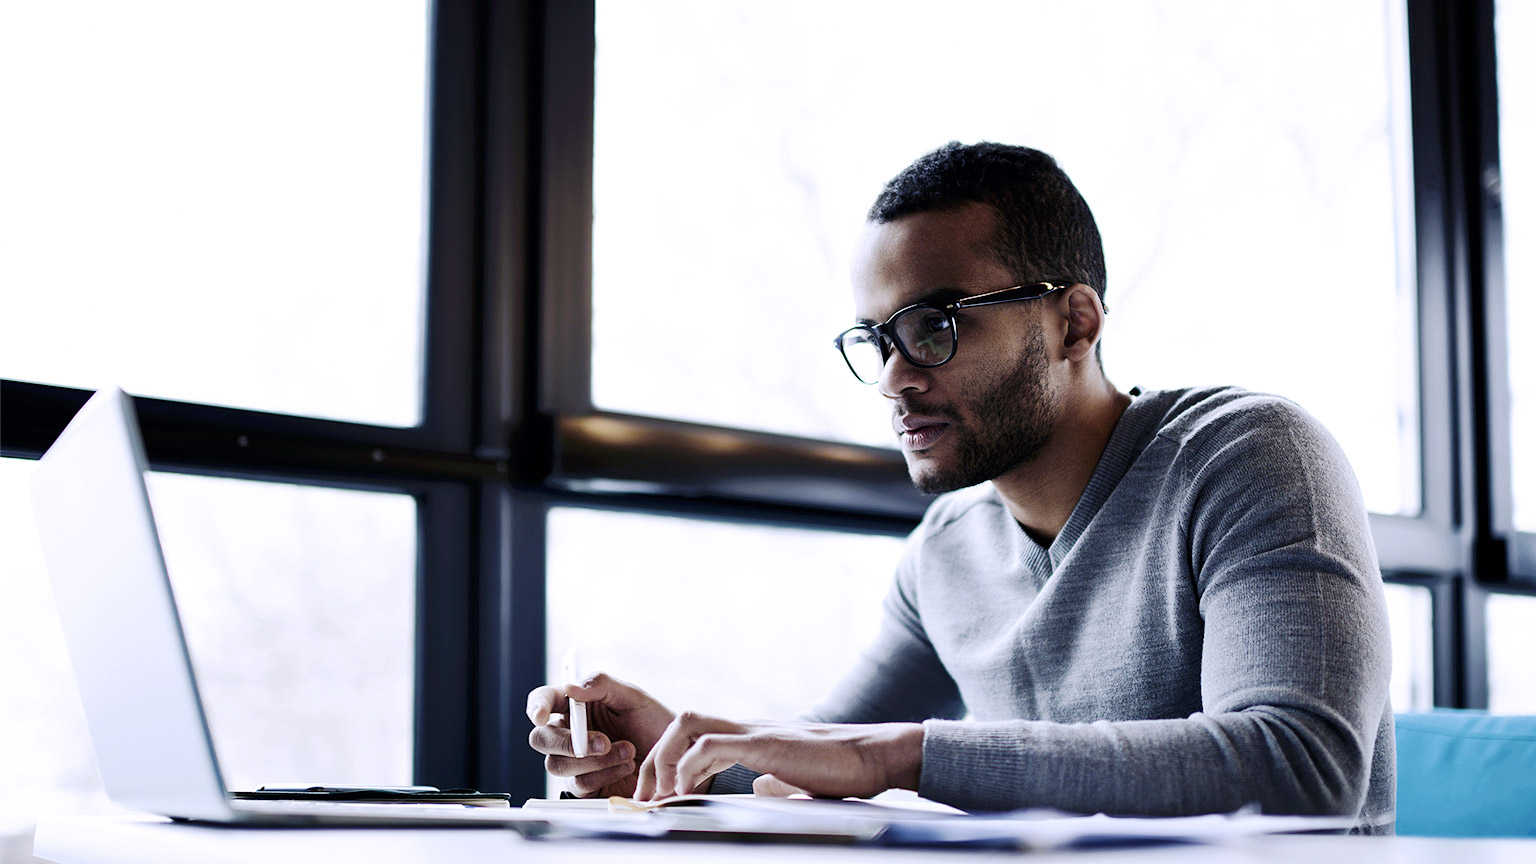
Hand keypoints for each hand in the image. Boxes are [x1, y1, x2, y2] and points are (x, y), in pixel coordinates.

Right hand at [526, 672, 675, 797]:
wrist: (675, 757)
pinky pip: (578, 784)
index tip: (540, 715)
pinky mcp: (585, 786)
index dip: (536, 706)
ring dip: (595, 760)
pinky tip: (625, 766)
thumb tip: (570, 687)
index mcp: (575, 705)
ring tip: (627, 751)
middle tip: (601, 742)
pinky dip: (604, 775)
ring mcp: (575, 762)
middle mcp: (569, 733)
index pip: (543, 700)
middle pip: (541, 739)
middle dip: (565, 742)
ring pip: (558, 765)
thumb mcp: (632, 696)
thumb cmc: (652, 722)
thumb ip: (600, 685)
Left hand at [633, 712, 924, 801]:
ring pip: (687, 723)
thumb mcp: (798, 778)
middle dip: (653, 761)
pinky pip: (711, 744)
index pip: (694, 735)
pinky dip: (689, 766)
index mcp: (753, 737)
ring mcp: (755, 731)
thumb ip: (775, 781)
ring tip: (662, 795)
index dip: (667, 765)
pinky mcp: (765, 743)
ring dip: (664, 759)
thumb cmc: (844, 770)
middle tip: (646, 800)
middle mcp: (748, 728)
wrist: (876, 756)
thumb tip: (760, 789)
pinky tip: (688, 791)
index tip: (658, 800)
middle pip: (681, 722)